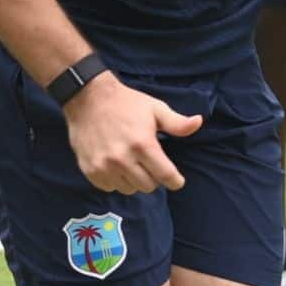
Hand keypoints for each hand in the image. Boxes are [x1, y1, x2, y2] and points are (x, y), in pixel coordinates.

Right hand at [62, 72, 201, 194]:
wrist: (86, 97)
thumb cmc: (125, 103)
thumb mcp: (154, 109)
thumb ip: (177, 122)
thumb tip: (198, 122)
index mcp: (143, 144)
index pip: (166, 176)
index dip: (175, 181)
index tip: (175, 179)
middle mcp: (123, 158)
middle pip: (148, 186)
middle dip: (153, 177)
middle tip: (148, 164)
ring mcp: (104, 165)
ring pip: (129, 189)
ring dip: (133, 180)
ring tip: (130, 164)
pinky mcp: (89, 169)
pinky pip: (109, 187)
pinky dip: (114, 180)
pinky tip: (114, 166)